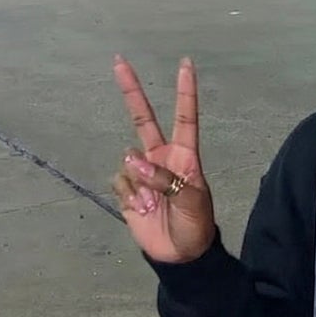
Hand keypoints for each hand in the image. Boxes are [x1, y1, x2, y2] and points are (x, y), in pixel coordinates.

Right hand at [111, 55, 216, 264]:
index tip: (186, 64)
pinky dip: (129, 196)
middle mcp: (161, 158)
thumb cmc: (196, 226)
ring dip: (139, 183)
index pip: (185, 117)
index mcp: (184, 156)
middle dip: (131, 91)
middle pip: (143, 118)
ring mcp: (142, 173)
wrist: (180, 255)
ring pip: (128, 161)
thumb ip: (164, 179)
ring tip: (155, 206)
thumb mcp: (191, 202)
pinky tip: (142, 210)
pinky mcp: (128, 190)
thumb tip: (133, 161)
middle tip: (119, 61)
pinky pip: (120, 182)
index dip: (185, 92)